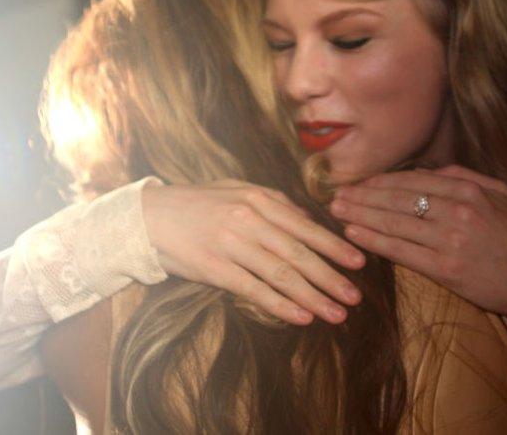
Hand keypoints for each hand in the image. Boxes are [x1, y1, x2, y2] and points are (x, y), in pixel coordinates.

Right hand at [142, 180, 364, 324]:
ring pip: (281, 274)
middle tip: (355, 297)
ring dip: (313, 296)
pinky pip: (254, 290)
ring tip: (336, 313)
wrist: (147, 217)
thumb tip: (306, 219)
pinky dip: (281, 305)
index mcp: (257, 198)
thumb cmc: (197, 204)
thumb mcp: (236, 190)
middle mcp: (248, 219)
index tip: (359, 262)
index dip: (334, 246)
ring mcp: (231, 243)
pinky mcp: (214, 268)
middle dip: (331, 277)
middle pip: (299, 253)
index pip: (304, 226)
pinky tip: (301, 316)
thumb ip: (272, 203)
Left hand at [329, 165, 506, 319]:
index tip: (358, 182)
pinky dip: (374, 241)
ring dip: (360, 215)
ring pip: (394, 222)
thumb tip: (429, 170)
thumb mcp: (499, 195)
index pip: (413, 180)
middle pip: (398, 198)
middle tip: (334, 195)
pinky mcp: (445, 268)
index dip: (381, 181)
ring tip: (336, 211)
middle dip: (362, 196)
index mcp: (468, 190)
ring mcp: (450, 240)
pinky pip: (401, 251)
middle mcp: (457, 211)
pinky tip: (354, 234)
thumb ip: (464, 177)